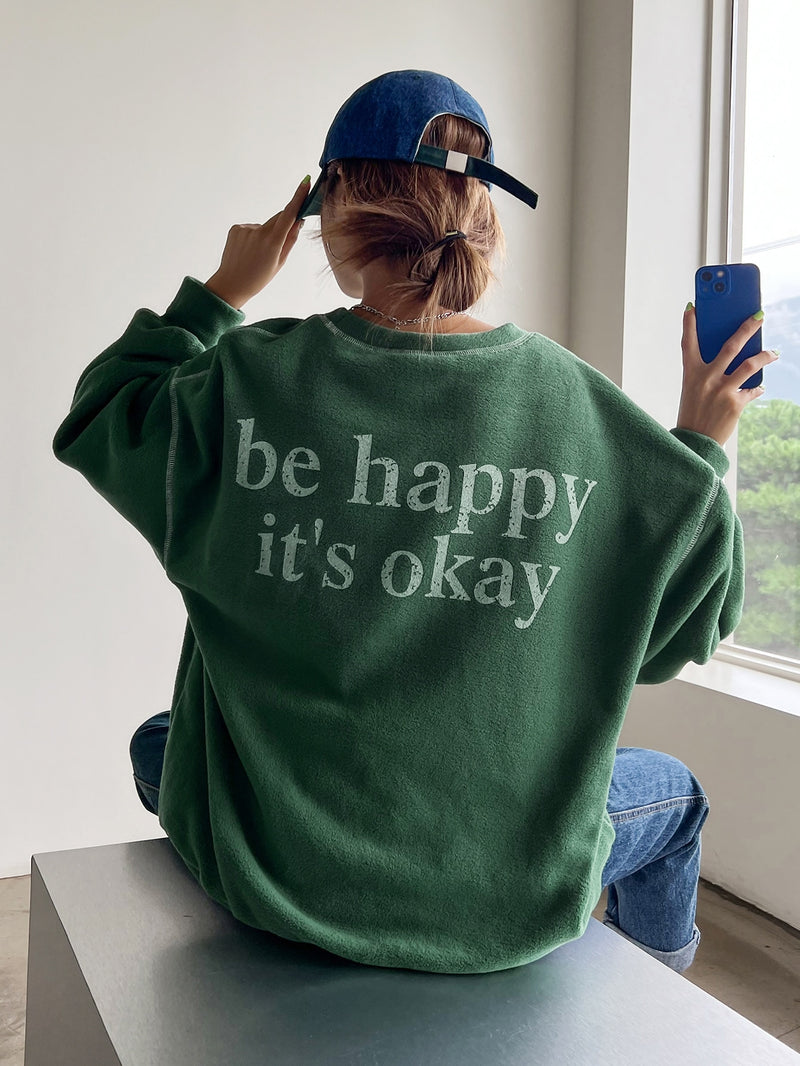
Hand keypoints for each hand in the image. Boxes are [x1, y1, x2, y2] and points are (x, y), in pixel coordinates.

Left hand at [204, 177, 310, 308]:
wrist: (231, 284)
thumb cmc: (258, 278)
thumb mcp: (279, 262)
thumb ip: (290, 240)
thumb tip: (298, 222)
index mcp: (273, 242)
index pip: (289, 214)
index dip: (298, 197)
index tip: (305, 182)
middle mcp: (259, 232)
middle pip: (278, 220)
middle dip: (282, 227)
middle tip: (276, 245)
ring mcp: (246, 229)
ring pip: (264, 226)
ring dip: (265, 236)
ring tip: (256, 255)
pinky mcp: (236, 228)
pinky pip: (251, 229)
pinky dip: (252, 237)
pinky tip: (247, 251)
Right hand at [675, 305, 778, 445]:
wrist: (695, 444)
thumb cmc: (694, 414)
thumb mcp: (693, 390)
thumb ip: (708, 373)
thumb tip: (733, 357)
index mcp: (691, 374)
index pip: (688, 344)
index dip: (689, 324)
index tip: (693, 308)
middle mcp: (706, 379)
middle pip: (731, 346)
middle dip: (747, 327)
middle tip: (759, 316)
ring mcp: (722, 390)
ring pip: (750, 364)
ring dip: (766, 356)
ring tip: (774, 353)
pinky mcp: (735, 403)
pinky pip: (752, 390)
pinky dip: (757, 389)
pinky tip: (760, 388)